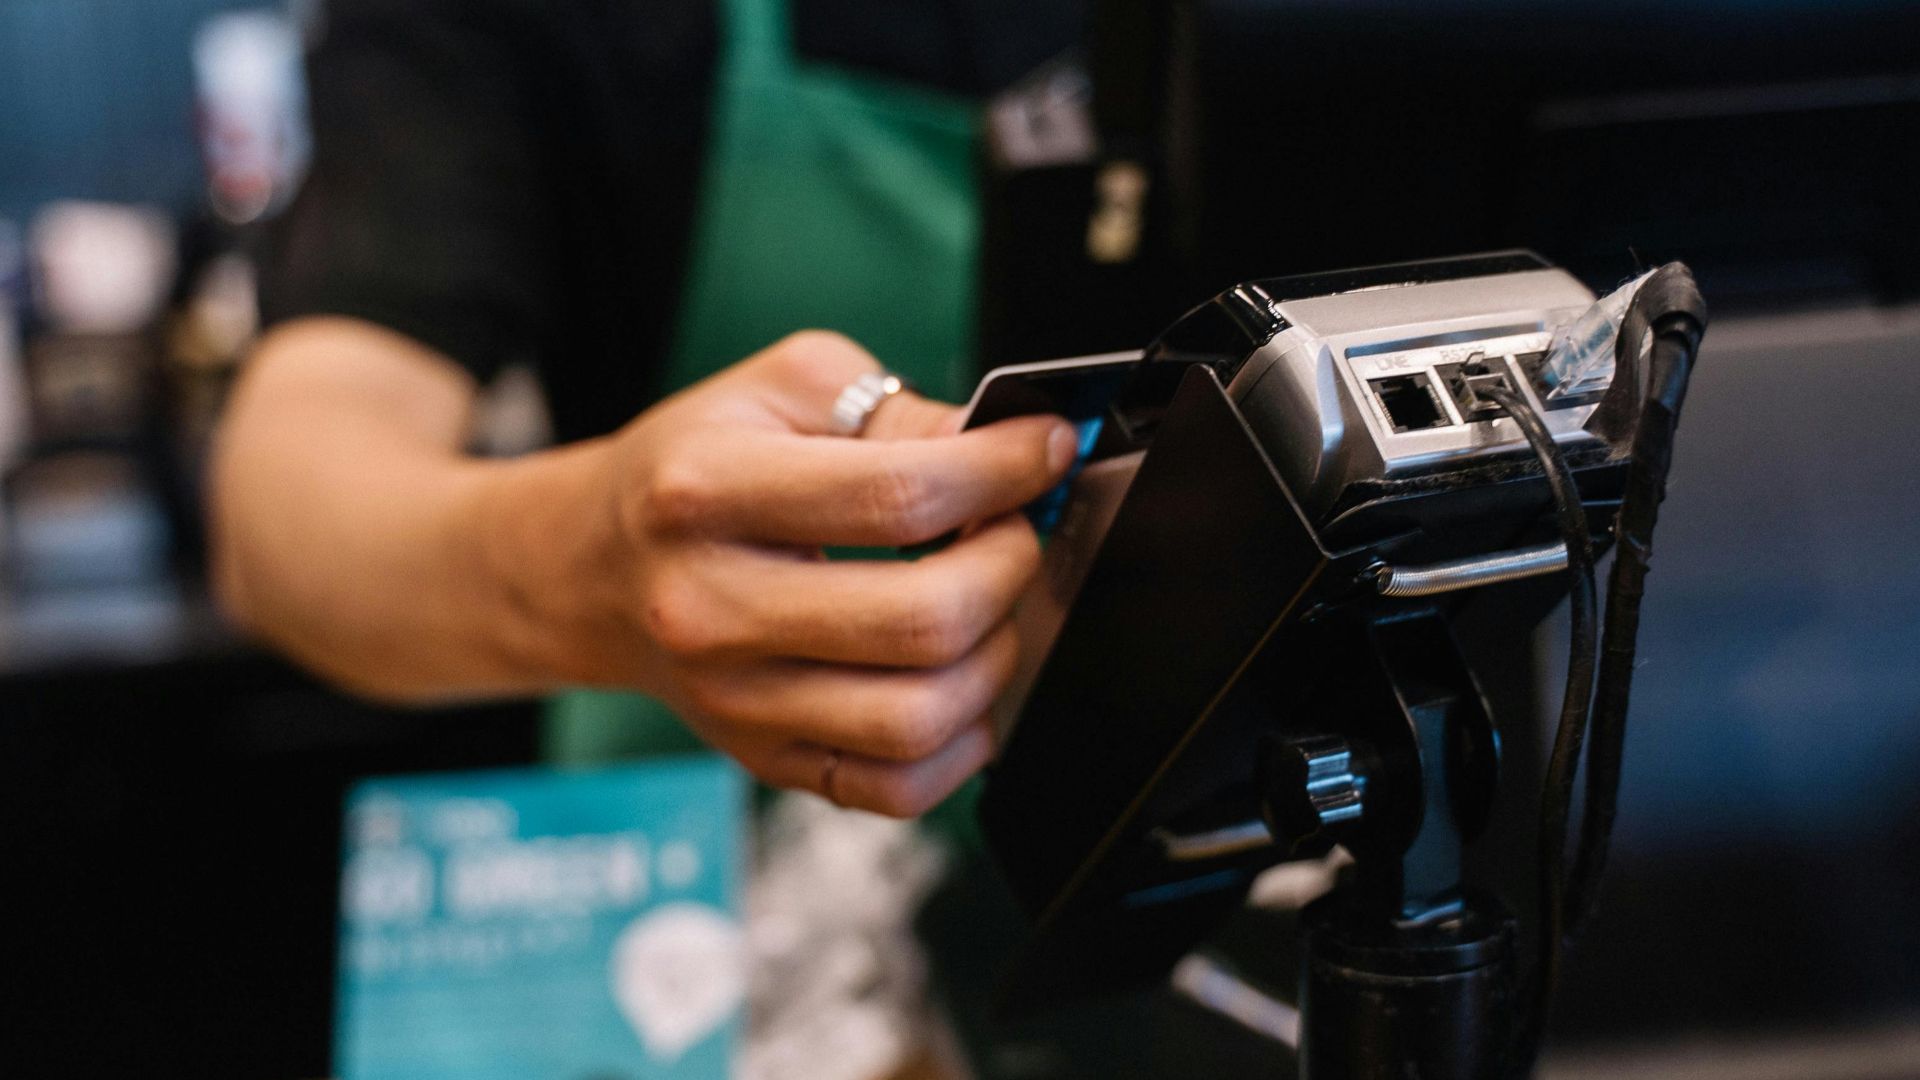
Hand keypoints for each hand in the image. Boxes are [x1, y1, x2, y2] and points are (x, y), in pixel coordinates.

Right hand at [590, 332, 1075, 815]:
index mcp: (705, 492)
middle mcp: (710, 607)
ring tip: (987, 605)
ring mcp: (735, 701)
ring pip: (920, 716)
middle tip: (1012, 531)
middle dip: (1009, 566)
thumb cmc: (693, 471)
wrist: (592, 569)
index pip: (898, 495)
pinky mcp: (763, 759)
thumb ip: (894, 412)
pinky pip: (896, 788)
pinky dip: (962, 744)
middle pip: (921, 618)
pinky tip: (959, 682)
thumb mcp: (777, 391)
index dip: (1003, 472)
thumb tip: (1002, 450)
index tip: (1045, 451)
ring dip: (995, 655)